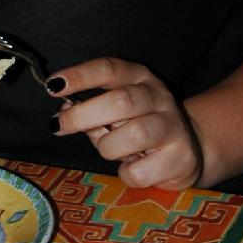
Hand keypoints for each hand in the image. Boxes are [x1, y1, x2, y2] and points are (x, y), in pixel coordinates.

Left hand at [47, 59, 201, 189]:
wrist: (188, 151)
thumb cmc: (140, 127)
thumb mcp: (115, 113)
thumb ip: (90, 112)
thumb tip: (62, 115)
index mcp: (139, 78)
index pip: (109, 69)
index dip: (80, 76)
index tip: (53, 86)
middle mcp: (159, 97)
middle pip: (121, 100)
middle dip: (83, 115)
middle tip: (58, 126)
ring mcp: (173, 127)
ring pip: (132, 135)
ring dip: (108, 147)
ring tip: (111, 150)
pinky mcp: (181, 158)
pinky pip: (140, 171)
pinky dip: (126, 173)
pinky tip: (132, 167)